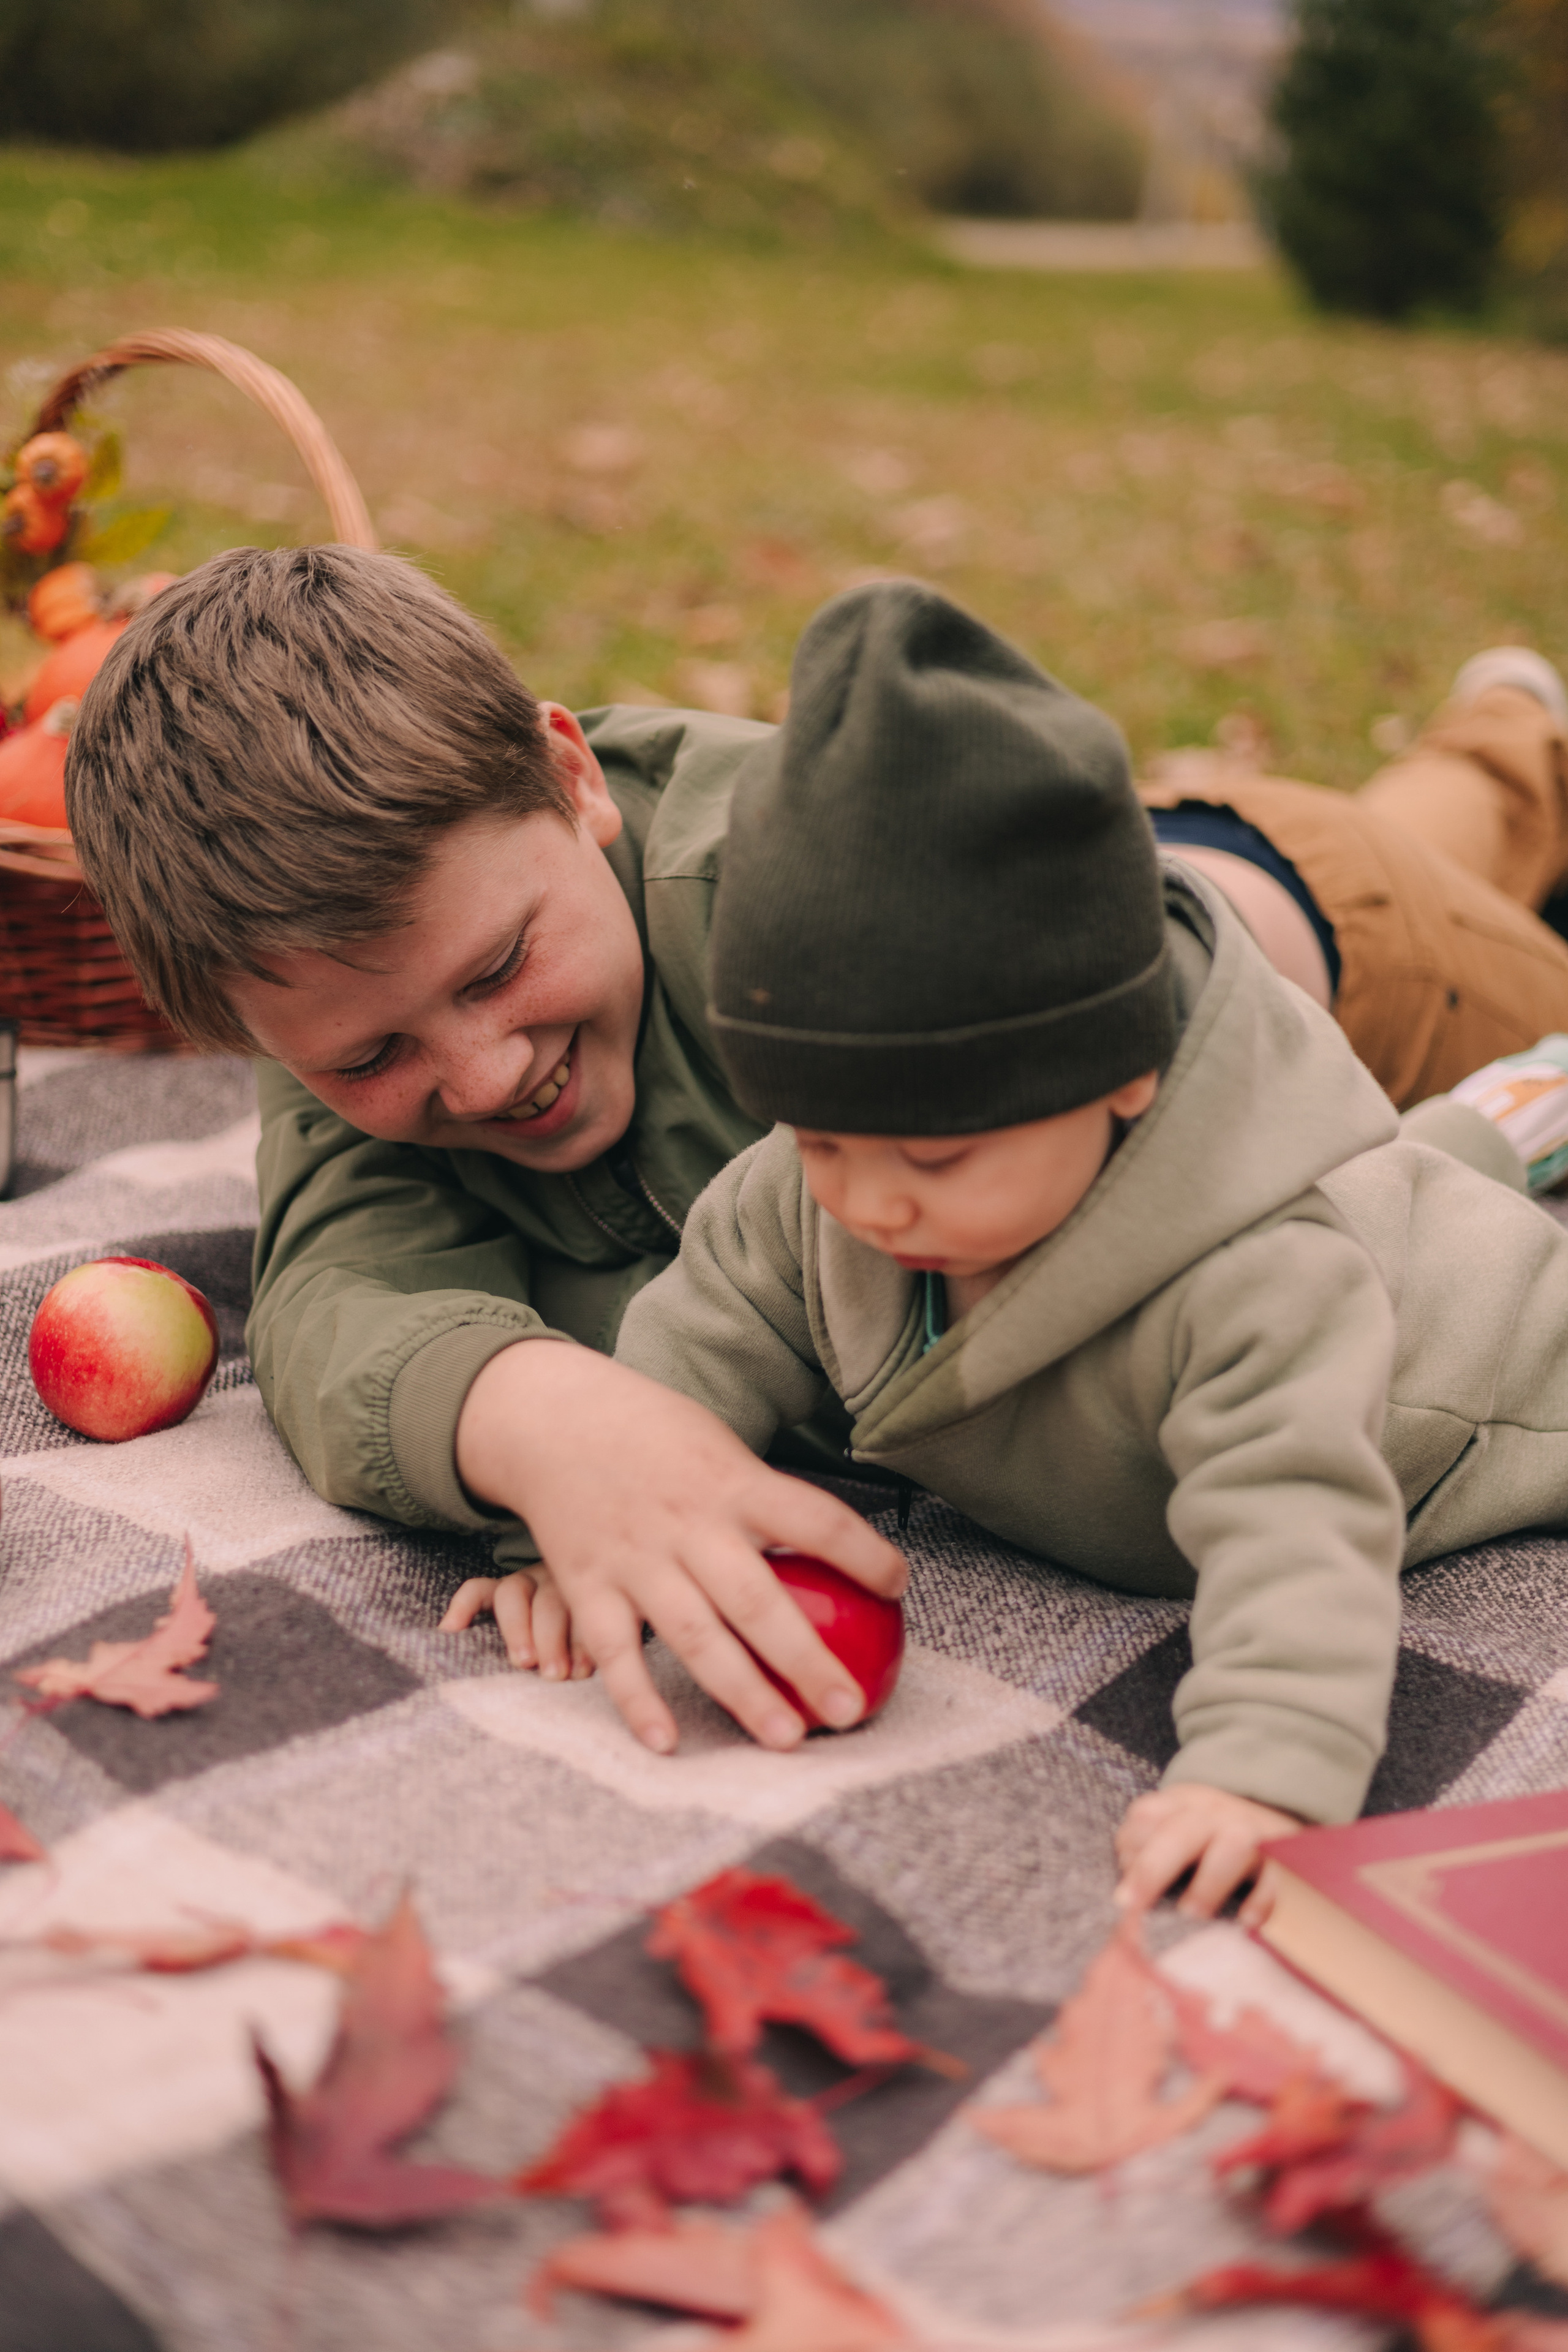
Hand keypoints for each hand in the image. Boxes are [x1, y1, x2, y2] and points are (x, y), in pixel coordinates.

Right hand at [454, 1340, 907, 1756]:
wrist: (555, 1418)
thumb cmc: (654, 1434)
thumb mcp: (720, 1448)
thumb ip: (763, 1499)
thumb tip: (836, 1545)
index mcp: (733, 1484)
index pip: (815, 1519)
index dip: (863, 1552)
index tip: (898, 1584)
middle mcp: (689, 1524)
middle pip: (757, 1601)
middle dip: (806, 1659)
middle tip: (850, 1708)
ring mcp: (637, 1559)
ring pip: (695, 1637)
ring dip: (742, 1693)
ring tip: (787, 1739)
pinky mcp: (589, 1585)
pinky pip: (617, 1652)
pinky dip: (638, 1700)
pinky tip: (666, 1742)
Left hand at [1113, 1784, 1302, 1923]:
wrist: (1294, 1837)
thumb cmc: (1220, 1848)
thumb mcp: (1184, 1837)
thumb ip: (1153, 1853)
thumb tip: (1125, 1899)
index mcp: (1185, 1802)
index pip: (1146, 1816)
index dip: (1130, 1851)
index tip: (1124, 1894)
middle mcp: (1219, 1812)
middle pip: (1181, 1832)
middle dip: (1153, 1869)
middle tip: (1135, 1908)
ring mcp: (1256, 1832)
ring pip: (1232, 1845)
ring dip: (1208, 1883)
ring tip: (1192, 1916)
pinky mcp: (1288, 1858)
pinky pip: (1277, 1877)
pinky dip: (1262, 1899)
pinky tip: (1246, 1923)